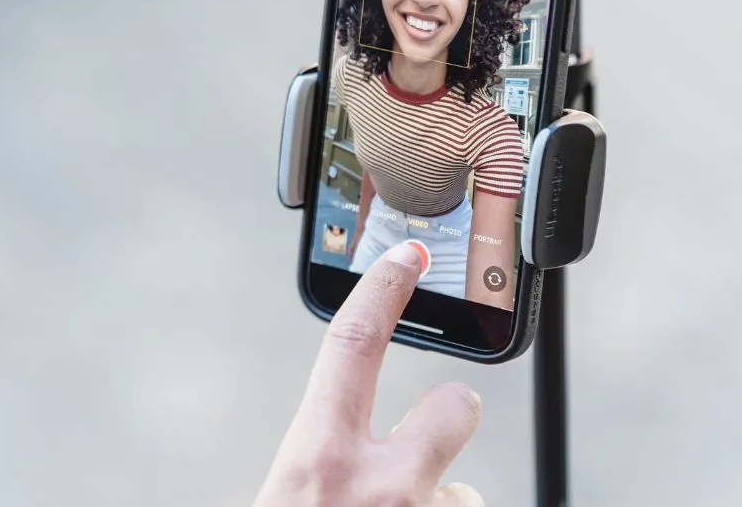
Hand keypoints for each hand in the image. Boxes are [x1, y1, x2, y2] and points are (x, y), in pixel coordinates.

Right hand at [254, 242, 484, 505]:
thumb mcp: (281, 499)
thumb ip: (313, 468)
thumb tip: (332, 460)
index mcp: (317, 460)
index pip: (353, 346)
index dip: (384, 292)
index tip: (407, 259)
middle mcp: (381, 486)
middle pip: (455, 405)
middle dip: (452, 407)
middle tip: (426, 433)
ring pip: (461, 488)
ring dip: (433, 500)